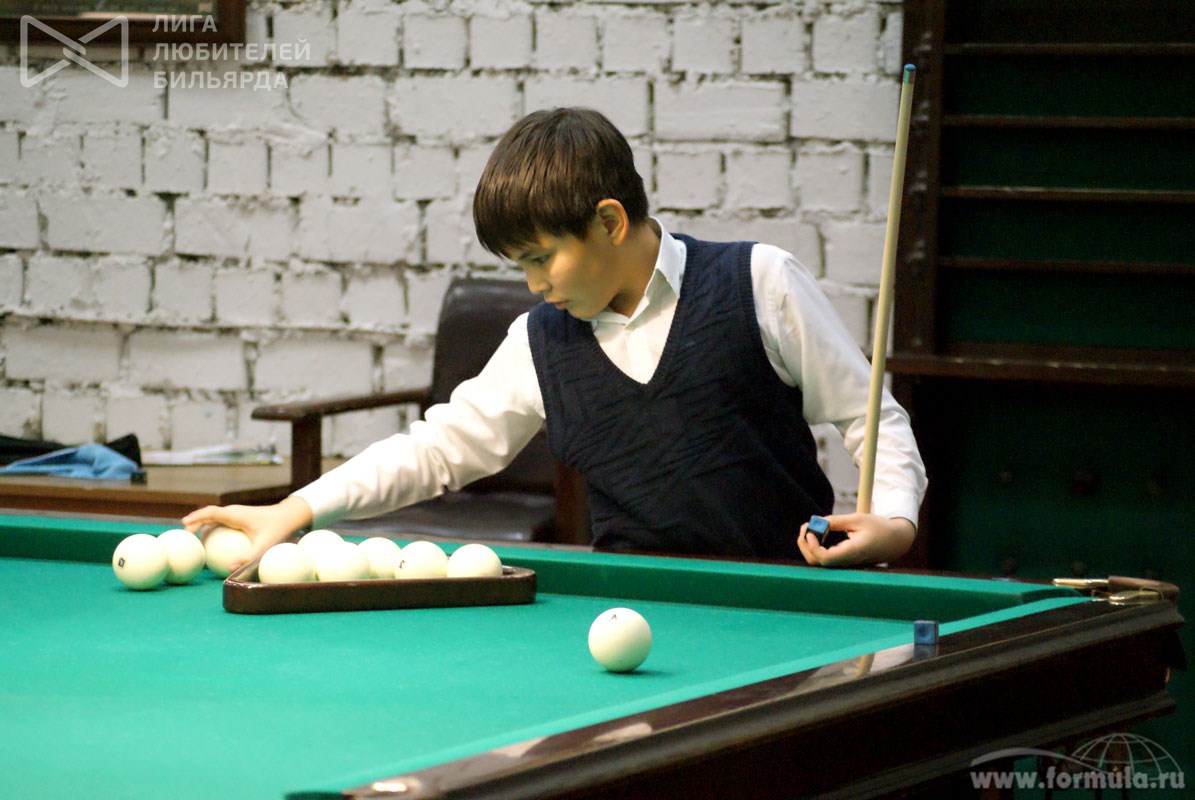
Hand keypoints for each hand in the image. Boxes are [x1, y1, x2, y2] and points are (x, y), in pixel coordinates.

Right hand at [181, 496, 313, 571]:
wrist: (288, 517)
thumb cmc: (277, 529)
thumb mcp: (263, 545)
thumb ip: (247, 557)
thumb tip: (230, 568)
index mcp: (235, 514)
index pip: (210, 513)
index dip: (196, 518)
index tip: (184, 525)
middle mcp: (233, 512)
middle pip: (208, 515)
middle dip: (194, 523)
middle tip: (184, 537)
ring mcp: (236, 514)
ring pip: (213, 519)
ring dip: (202, 527)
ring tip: (193, 543)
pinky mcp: (239, 518)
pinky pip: (221, 524)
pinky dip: (213, 531)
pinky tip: (211, 546)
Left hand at [796, 513, 914, 567]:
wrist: (895, 540)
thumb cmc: (878, 528)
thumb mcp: (858, 519)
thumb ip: (836, 521)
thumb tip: (816, 522)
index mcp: (852, 552)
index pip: (826, 558)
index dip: (812, 546)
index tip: (810, 531)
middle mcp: (847, 562)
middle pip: (817, 562)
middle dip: (805, 544)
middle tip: (806, 525)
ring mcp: (845, 564)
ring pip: (819, 561)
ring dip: (809, 545)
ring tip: (810, 526)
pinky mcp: (844, 562)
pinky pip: (825, 558)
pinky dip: (816, 546)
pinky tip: (818, 532)